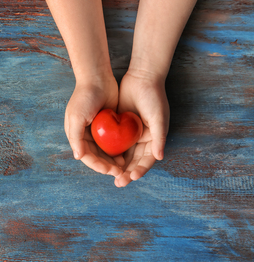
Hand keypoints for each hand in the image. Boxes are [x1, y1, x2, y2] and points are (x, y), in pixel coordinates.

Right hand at [64, 77, 123, 176]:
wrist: (97, 77)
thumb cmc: (84, 97)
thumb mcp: (76, 117)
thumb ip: (76, 137)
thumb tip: (78, 156)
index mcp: (76, 135)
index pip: (86, 156)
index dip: (97, 165)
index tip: (110, 170)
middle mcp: (85, 135)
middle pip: (96, 156)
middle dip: (107, 166)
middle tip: (120, 172)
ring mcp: (97, 131)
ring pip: (105, 151)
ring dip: (113, 160)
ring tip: (124, 166)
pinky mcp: (108, 125)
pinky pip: (113, 142)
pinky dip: (118, 149)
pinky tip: (126, 154)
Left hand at [115, 70, 169, 186]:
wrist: (142, 78)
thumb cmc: (153, 97)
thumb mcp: (158, 118)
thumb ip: (159, 138)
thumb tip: (159, 157)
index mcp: (154, 139)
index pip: (146, 160)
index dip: (140, 170)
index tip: (131, 177)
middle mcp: (143, 139)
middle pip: (134, 161)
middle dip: (127, 172)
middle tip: (118, 183)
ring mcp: (131, 134)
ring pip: (123, 154)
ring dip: (117, 166)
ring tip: (111, 176)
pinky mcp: (120, 127)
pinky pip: (115, 143)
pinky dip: (110, 152)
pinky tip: (103, 160)